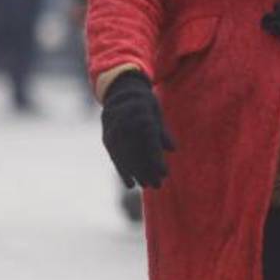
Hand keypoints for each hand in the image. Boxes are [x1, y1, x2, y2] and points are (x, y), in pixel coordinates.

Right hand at [101, 72, 175, 188]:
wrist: (120, 93)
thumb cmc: (144, 104)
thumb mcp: (156, 114)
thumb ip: (163, 133)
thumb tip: (173, 149)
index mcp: (141, 114)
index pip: (150, 142)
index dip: (157, 160)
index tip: (165, 174)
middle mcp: (126, 123)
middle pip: (138, 153)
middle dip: (148, 171)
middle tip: (158, 185)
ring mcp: (114, 131)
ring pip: (126, 158)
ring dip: (136, 174)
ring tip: (147, 186)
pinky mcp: (107, 139)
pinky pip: (115, 157)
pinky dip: (123, 171)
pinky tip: (130, 184)